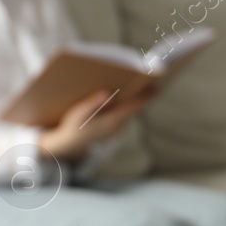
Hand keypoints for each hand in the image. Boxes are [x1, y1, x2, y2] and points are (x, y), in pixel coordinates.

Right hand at [39, 85, 155, 159]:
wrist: (68, 144)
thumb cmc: (72, 126)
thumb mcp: (79, 113)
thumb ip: (93, 102)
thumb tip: (107, 92)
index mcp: (111, 121)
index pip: (133, 107)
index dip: (145, 97)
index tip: (156, 87)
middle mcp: (117, 126)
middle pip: (134, 108)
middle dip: (142, 95)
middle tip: (152, 80)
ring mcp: (116, 128)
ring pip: (130, 112)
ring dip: (134, 100)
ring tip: (141, 83)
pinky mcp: (113, 128)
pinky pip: (124, 114)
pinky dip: (126, 105)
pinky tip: (125, 95)